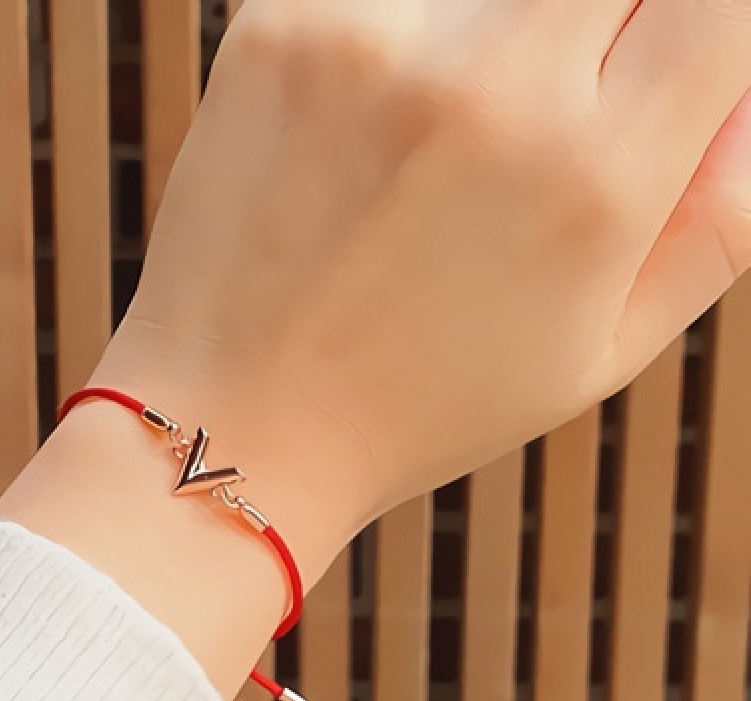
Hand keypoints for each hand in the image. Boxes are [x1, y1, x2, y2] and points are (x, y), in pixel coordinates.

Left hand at [88, 0, 750, 581]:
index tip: (663, 57)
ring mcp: (373, 40)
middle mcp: (490, 87)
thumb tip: (748, 95)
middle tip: (562, 90)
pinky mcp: (279, 26)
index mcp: (592, 179)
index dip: (699, 27)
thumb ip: (717, 220)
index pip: (722, 0)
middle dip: (607, 21)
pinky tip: (384, 111)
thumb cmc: (414, 405)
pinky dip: (410, 29)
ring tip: (452, 131)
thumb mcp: (599, 353)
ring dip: (502, 30)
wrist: (237, 422)